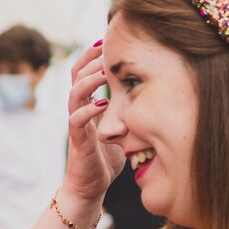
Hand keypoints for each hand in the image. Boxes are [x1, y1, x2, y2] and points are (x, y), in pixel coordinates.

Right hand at [58, 41, 115, 206]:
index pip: (84, 72)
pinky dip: (88, 110)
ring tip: (103, 72)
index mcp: (88, 104)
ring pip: (74, 93)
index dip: (92, 55)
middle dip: (91, 60)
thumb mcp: (122, 127)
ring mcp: (77, 125)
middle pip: (76, 75)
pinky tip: (102, 103)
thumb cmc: (107, 158)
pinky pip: (76, 120)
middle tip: (105, 48)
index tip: (106, 41)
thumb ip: (128, 110)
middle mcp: (80, 110)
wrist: (90, 187)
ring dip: (89, 80)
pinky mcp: (77, 141)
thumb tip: (153, 91)